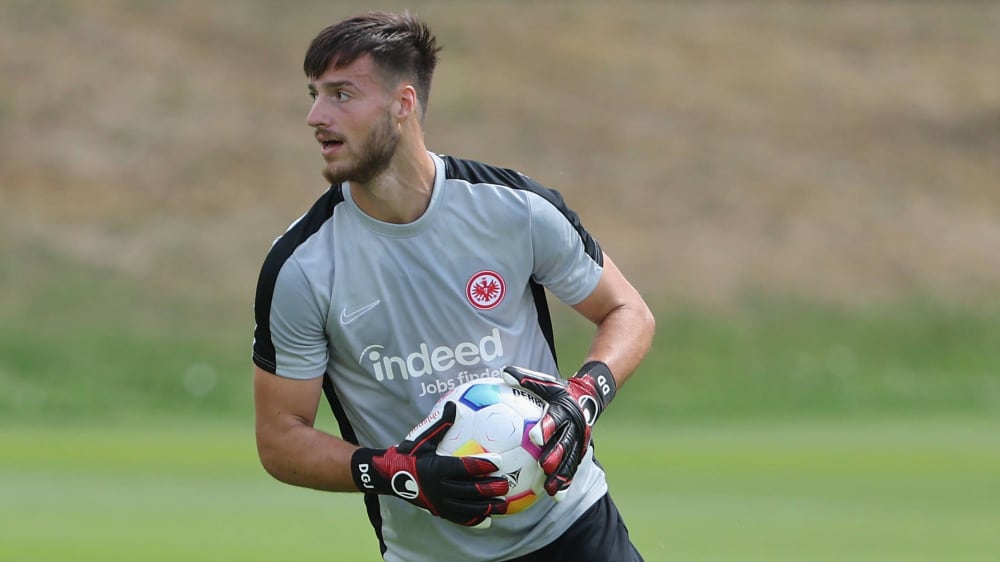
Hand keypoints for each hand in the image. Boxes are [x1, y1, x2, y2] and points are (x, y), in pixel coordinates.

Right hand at [351, 401, 509, 527]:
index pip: (464, 467)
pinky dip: (473, 519)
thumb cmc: (410, 453)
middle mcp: (439, 488)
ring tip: (503, 505)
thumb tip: (453, 404)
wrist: (391, 476)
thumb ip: (441, 424)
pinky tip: (488, 519)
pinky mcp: (438, 511)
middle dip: (489, 489)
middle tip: (505, 484)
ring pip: (467, 508)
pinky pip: (458, 518)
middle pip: (469, 490)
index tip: (499, 461)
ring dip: (487, 507)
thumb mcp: (423, 438)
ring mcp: (439, 502)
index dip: (482, 464)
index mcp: (437, 468)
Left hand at [502, 362, 616, 498]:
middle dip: (556, 455)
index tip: (534, 436)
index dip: (546, 427)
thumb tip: (503, 373)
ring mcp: (579, 441)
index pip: (554, 418)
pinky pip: (572, 468)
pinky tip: (556, 496)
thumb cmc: (559, 391)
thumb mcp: (545, 382)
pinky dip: (566, 482)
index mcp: (564, 409)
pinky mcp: (579, 451)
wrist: (588, 398)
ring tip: (550, 490)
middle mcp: (574, 427)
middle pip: (565, 443)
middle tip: (544, 466)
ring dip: (561, 475)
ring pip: (570, 460)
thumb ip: (525, 378)